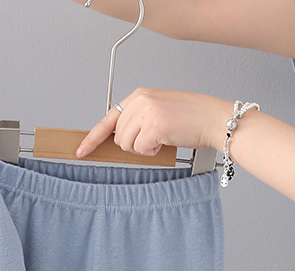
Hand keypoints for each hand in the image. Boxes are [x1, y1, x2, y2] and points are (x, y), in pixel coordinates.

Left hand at [76, 88, 230, 157]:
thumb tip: (117, 139)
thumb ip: (136, 119)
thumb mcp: (157, 111)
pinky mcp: (154, 126)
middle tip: (155, 136)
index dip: (93, 137)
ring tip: (162, 137)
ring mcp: (146, 112)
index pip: (108, 119)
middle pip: (118, 137)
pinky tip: (165, 141)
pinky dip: (152, 152)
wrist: (213, 118)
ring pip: (127, 145)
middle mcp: (140, 100)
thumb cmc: (189, 118)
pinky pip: (140, 150)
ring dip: (143, 148)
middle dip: (134, 143)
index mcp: (139, 95)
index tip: (81, 150)